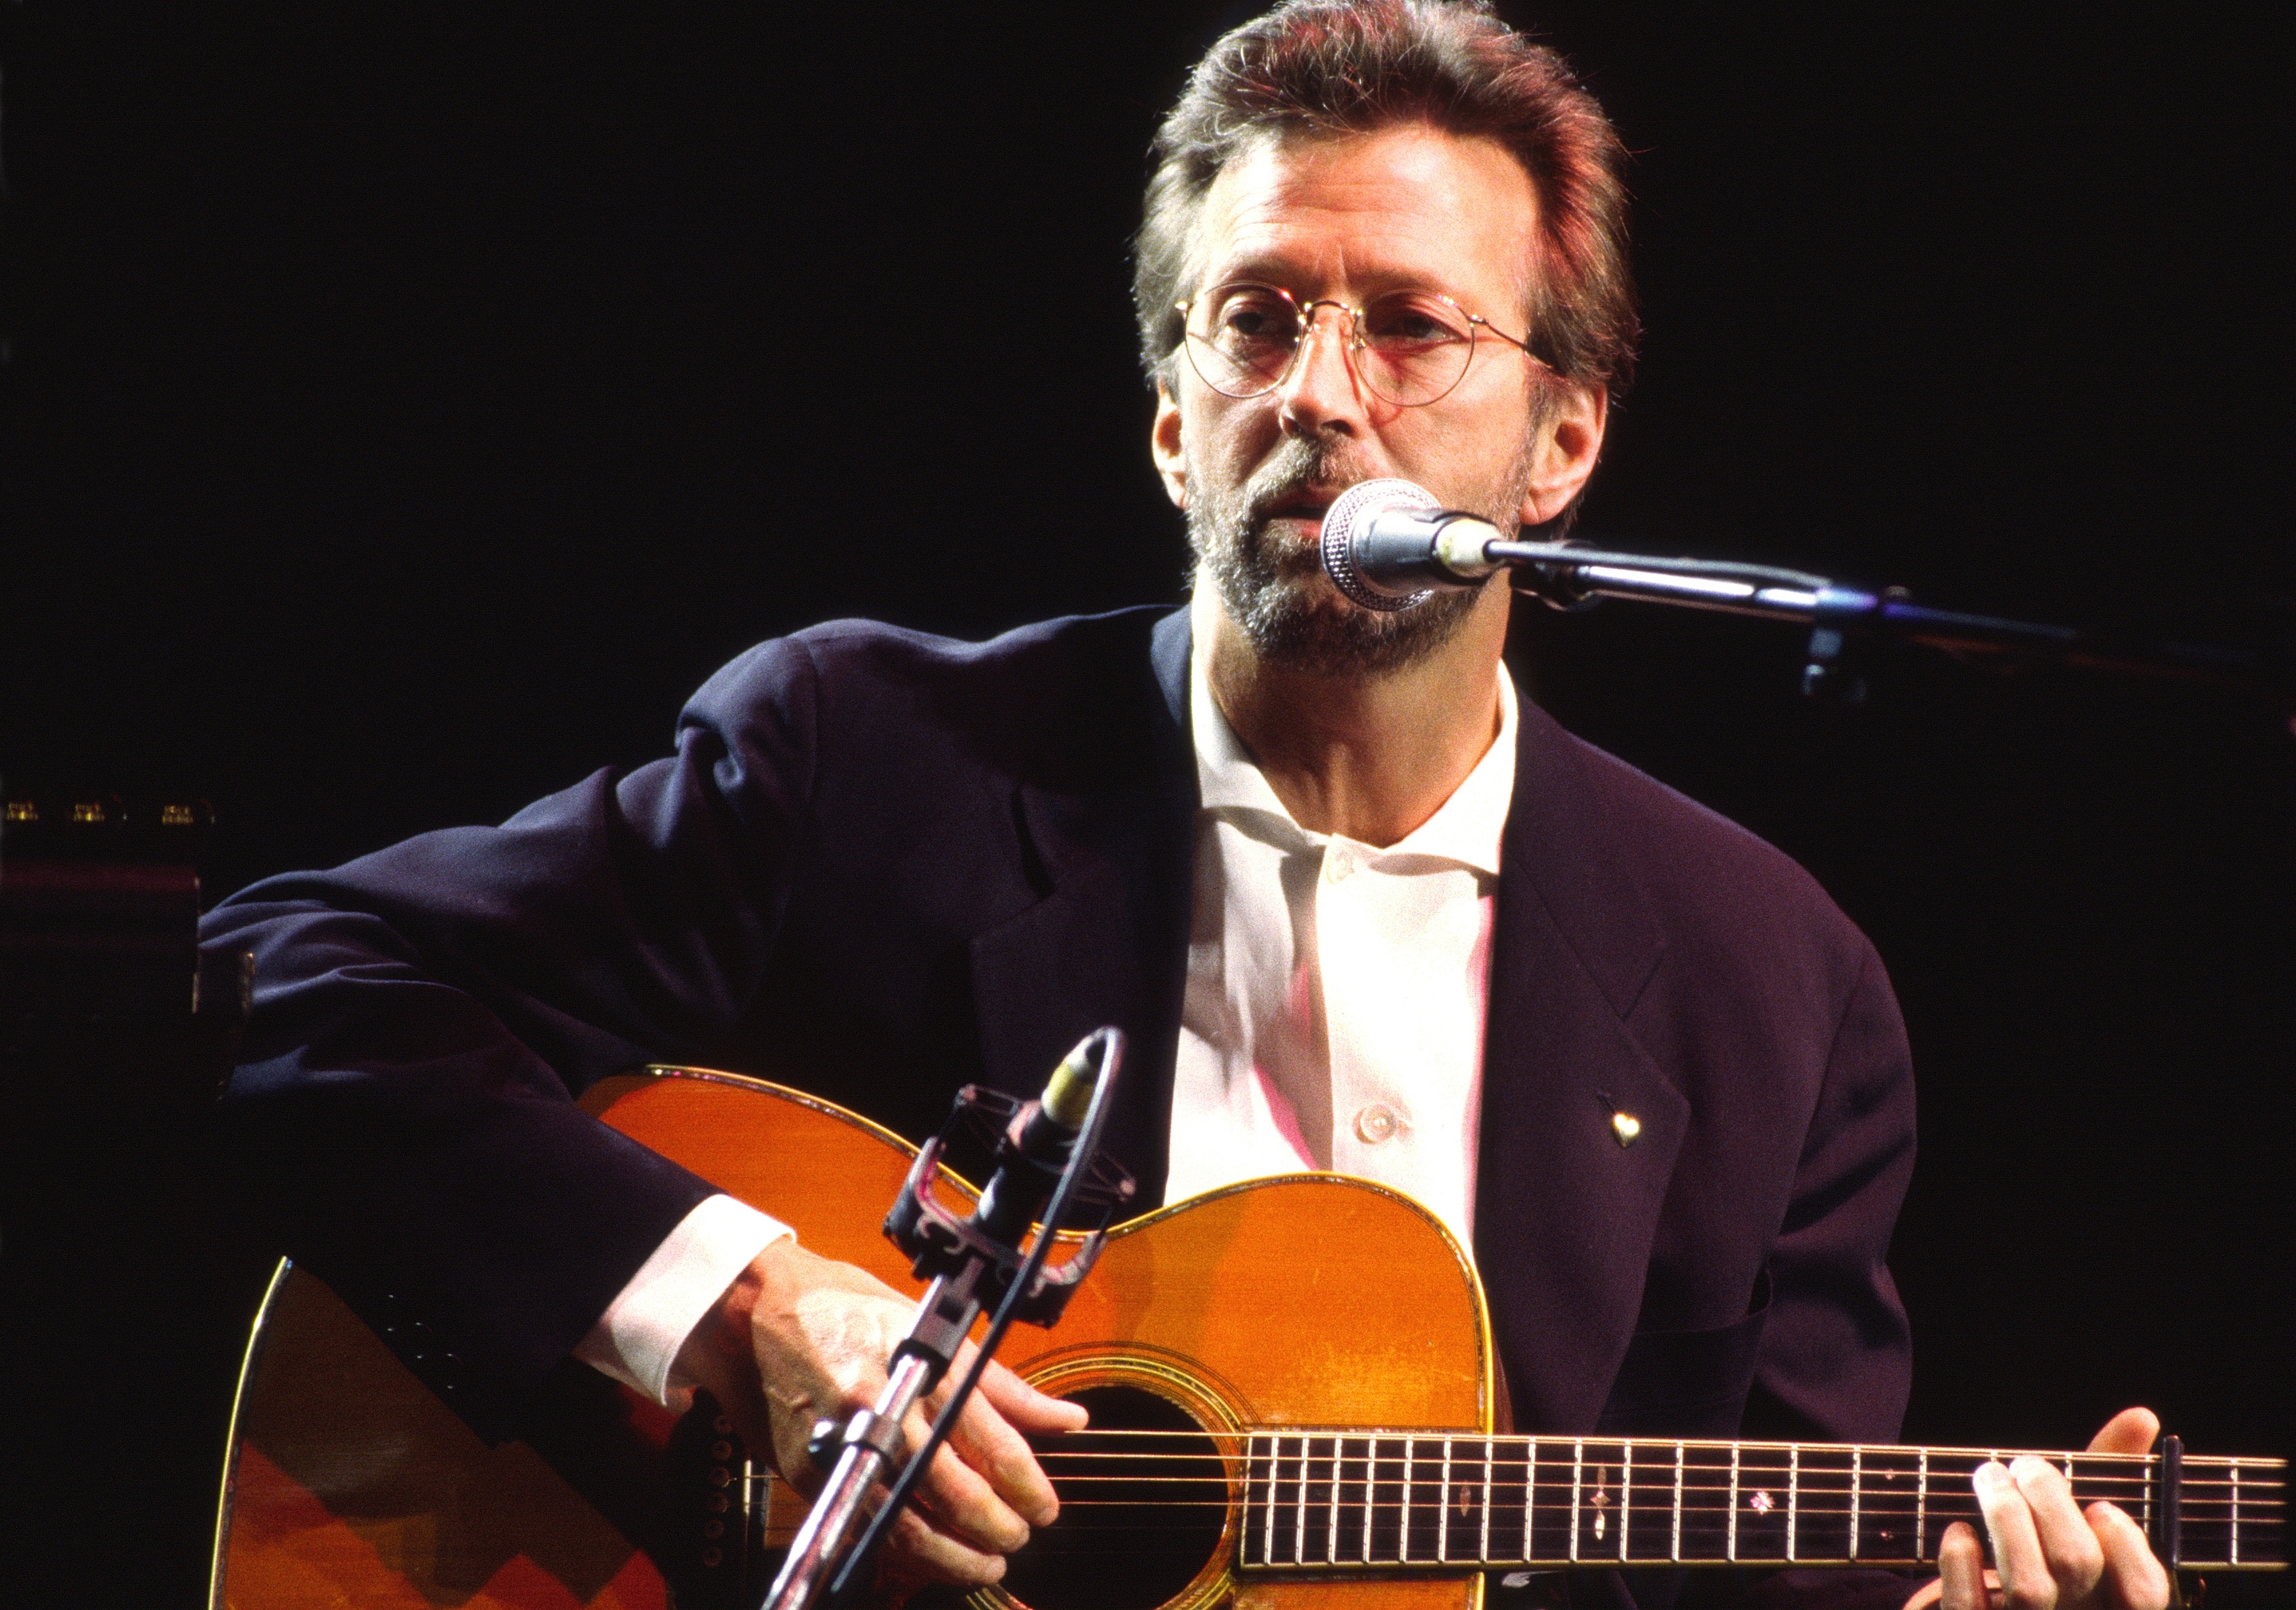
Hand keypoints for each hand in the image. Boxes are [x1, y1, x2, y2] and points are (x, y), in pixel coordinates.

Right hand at [673, 1237, 1087, 1599]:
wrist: (765, 1310)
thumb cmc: (853, 1311)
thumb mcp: (940, 1333)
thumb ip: (1005, 1387)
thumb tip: (1067, 1420)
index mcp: (926, 1368)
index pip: (994, 1445)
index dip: (1028, 1487)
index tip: (1045, 1508)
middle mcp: (886, 1408)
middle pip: (956, 1491)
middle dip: (997, 1527)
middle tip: (1018, 1537)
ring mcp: (845, 1443)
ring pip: (909, 1523)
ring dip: (955, 1556)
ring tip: (984, 1563)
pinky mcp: (812, 1471)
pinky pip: (867, 1524)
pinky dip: (905, 1551)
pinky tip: (931, 1555)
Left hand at [1907, 1407, 2171, 1609]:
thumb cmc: (2043, 1557)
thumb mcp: (2079, 1520)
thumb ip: (2112, 1472)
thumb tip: (2142, 1415)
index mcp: (2111, 1605)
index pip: (2146, 1593)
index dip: (2128, 1546)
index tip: (2098, 1505)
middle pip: (2076, 1565)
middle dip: (2047, 1499)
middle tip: (2024, 1466)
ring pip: (2029, 1588)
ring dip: (2005, 1515)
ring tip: (1989, 1477)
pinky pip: (1969, 1605)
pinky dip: (1961, 1561)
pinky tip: (1961, 1533)